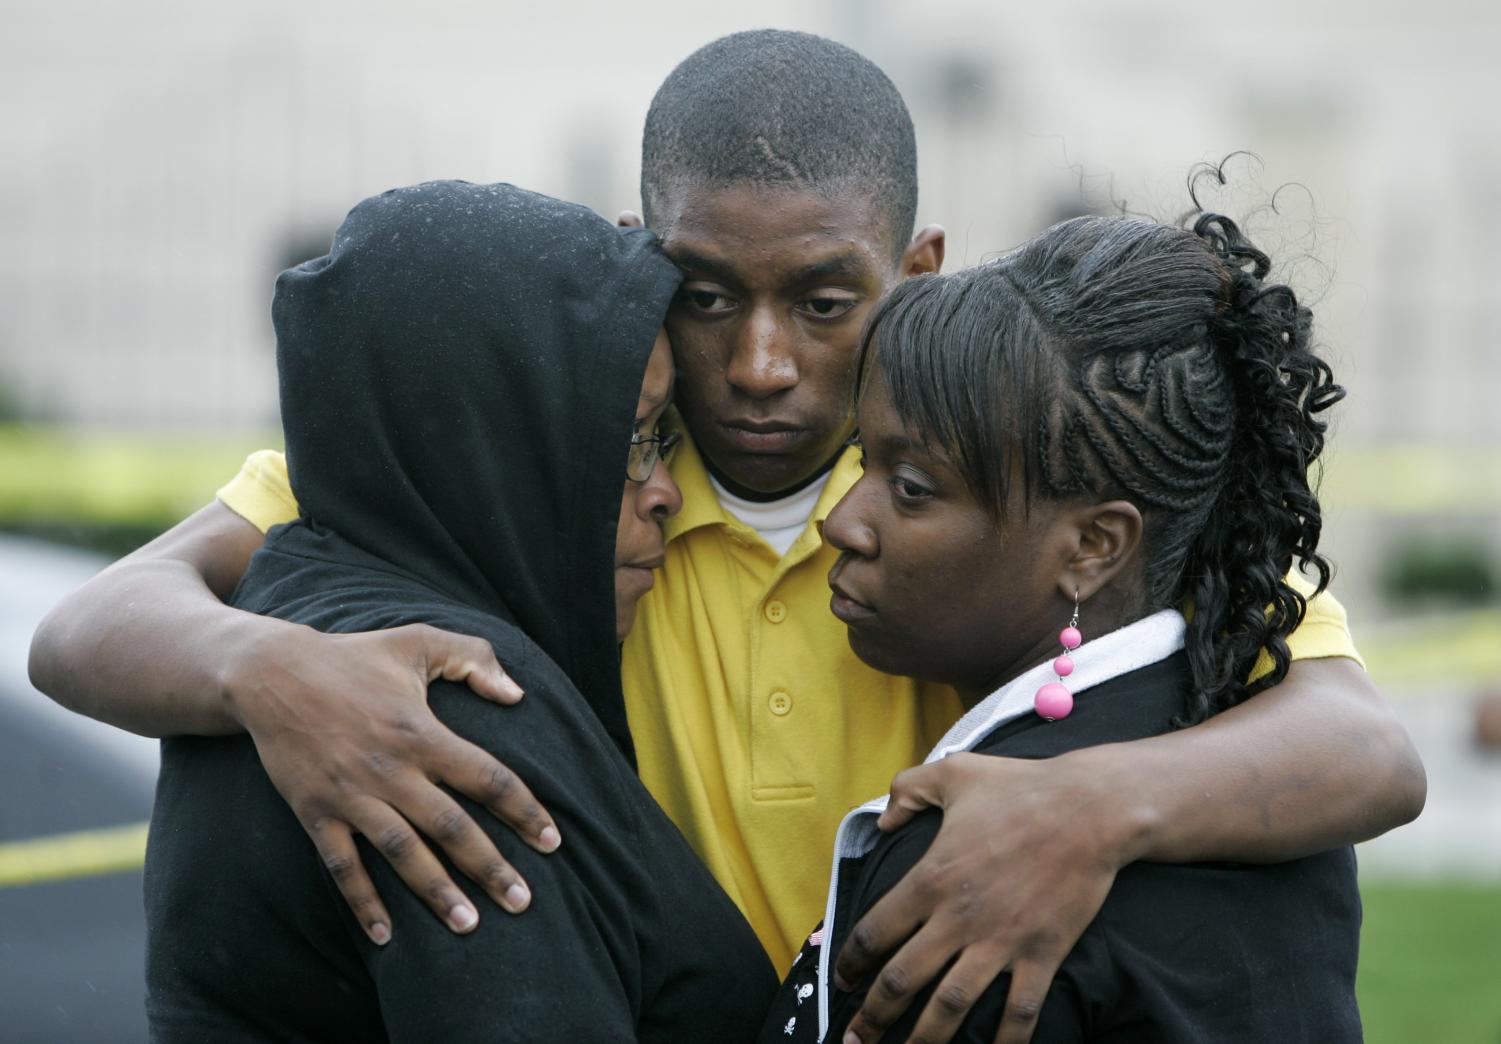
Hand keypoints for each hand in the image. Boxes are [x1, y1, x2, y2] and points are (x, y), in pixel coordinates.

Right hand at [224, 620, 558, 944]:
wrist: (270, 673)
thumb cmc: (354, 656)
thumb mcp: (419, 641)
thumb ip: (475, 659)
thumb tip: (519, 694)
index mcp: (422, 732)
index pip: (487, 778)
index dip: (524, 810)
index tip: (552, 842)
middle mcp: (391, 769)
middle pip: (452, 827)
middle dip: (490, 868)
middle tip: (523, 902)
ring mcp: (352, 795)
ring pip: (402, 854)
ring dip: (436, 892)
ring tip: (468, 925)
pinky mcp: (315, 813)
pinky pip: (342, 866)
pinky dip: (362, 902)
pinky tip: (385, 935)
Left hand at [836, 751, 1141, 1043]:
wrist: (1091, 809)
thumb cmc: (1021, 788)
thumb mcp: (953, 773)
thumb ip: (908, 790)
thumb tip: (882, 819)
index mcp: (930, 878)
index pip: (875, 931)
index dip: (851, 960)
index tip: (842, 979)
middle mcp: (958, 918)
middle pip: (902, 980)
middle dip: (874, 1015)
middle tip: (856, 1037)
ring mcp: (1000, 941)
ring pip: (950, 1007)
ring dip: (923, 1040)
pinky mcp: (1041, 954)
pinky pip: (1019, 1012)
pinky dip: (1004, 1042)